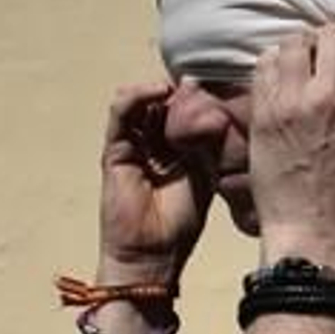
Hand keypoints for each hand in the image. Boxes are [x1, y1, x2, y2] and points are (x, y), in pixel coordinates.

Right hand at [97, 80, 212, 283]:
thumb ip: (208, 145)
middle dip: (181, 91)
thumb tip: (217, 111)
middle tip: (201, 80)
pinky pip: (122, 115)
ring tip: (180, 87)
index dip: (197, 97)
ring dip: (160, 90)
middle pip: (164, 104)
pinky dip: (137, 97)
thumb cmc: (181, 222)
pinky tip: (158, 91)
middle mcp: (154, 144)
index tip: (219, 83)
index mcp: (177, 149)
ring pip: (142, 104)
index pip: (184, 112)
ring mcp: (132, 145)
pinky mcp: (115, 150)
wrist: (154, 253)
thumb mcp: (205, 176)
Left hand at [248, 24, 334, 270]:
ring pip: (294, 41)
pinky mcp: (264, 111)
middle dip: (327, 42)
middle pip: (331, 34)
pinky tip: (276, 81)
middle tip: (322, 58)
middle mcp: (331, 95)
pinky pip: (264, 64)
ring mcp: (293, 101)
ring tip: (297, 68)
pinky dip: (271, 64)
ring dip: (297, 49)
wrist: (311, 229)